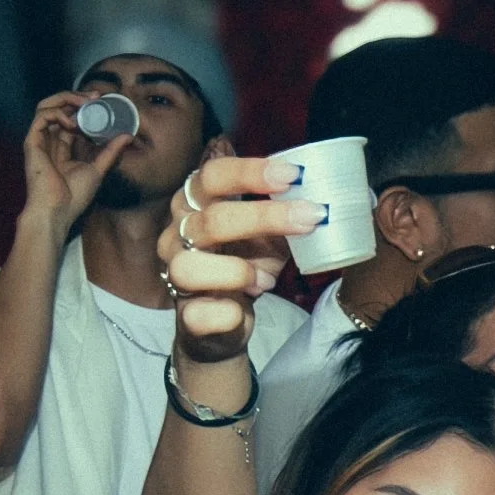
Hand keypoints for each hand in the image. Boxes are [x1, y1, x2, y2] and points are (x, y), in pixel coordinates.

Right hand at [20, 91, 128, 232]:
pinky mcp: (32, 143)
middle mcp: (50, 141)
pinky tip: (72, 122)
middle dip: (76, 97)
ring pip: (46, 106)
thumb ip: (111, 152)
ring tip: (84, 102)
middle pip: (58, 107)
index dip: (85, 107)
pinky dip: (57, 112)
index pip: (71, 118)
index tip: (101, 102)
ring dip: (66, 98)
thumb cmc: (73, 198)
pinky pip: (41, 116)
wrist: (57, 212)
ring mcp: (40, 141)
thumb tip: (128, 135)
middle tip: (96, 96)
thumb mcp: (98, 169)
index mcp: (62, 147)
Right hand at [158, 154, 316, 364]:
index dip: (249, 172)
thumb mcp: (268, 233)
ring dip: (237, 272)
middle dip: (264, 218)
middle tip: (310, 218)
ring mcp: (175, 275)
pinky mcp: (184, 315)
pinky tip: (243, 307)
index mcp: (196, 204)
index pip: (212, 176)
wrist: (227, 321)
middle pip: (211, 220)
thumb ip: (283, 213)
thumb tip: (319, 198)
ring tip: (267, 280)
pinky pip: (197, 314)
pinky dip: (227, 312)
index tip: (293, 176)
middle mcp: (177, 235)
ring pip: (189, 267)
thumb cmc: (247, 264)